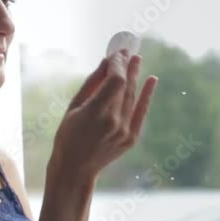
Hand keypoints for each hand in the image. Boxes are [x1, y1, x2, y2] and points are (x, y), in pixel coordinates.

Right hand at [49, 50, 157, 179]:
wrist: (76, 168)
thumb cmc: (68, 135)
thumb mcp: (74, 107)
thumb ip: (92, 83)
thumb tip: (106, 61)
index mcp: (95, 113)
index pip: (115, 81)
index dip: (118, 65)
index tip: (116, 53)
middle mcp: (113, 122)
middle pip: (125, 87)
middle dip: (126, 67)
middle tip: (128, 52)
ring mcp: (124, 131)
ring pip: (132, 97)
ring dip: (135, 77)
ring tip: (136, 60)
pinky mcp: (131, 138)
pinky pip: (141, 112)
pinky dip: (147, 95)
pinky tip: (151, 79)